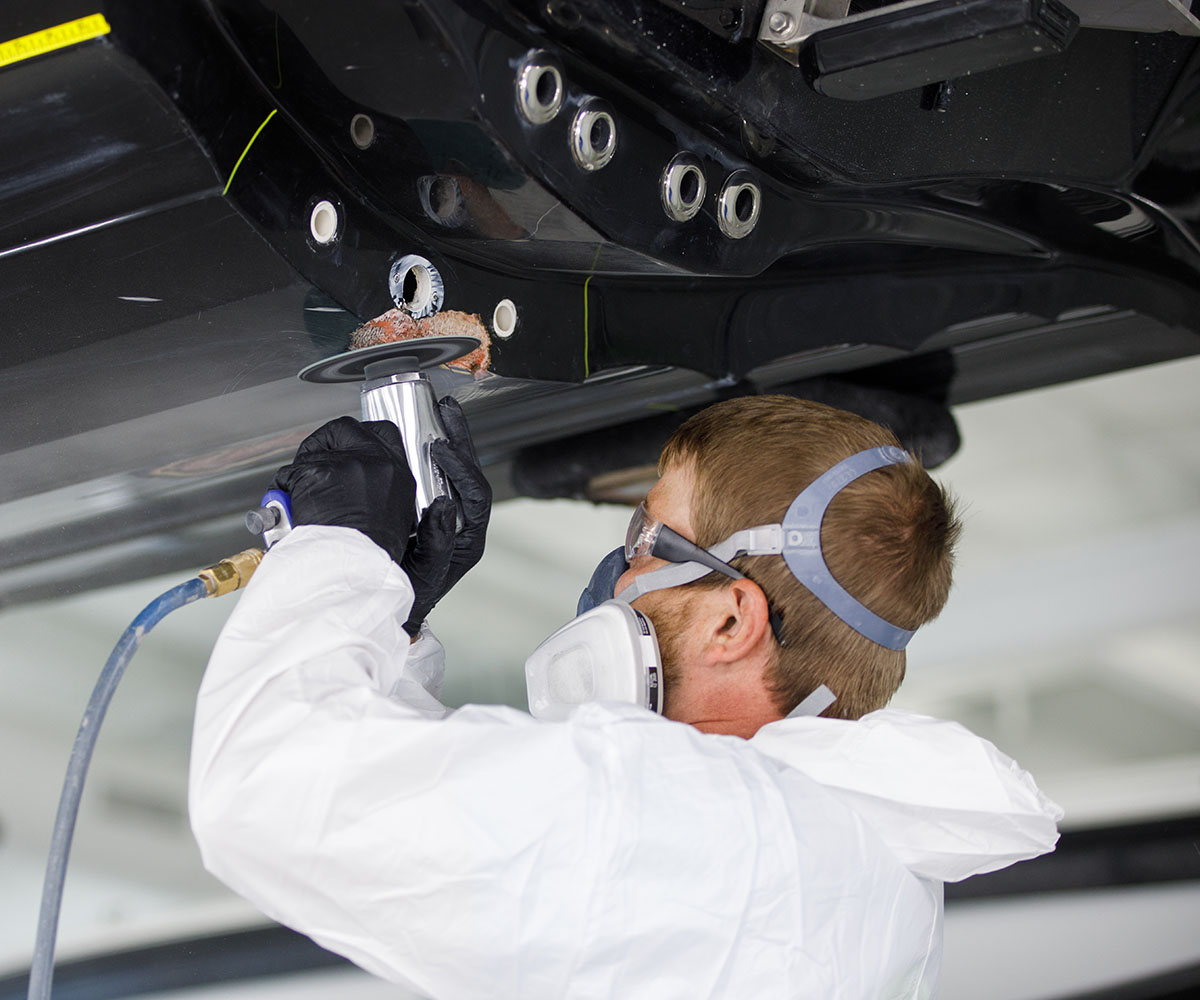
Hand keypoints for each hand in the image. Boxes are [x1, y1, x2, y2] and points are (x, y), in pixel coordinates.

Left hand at [273, 417, 416, 564]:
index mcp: (400, 475)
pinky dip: (285, 489)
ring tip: (303, 496)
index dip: (360, 436)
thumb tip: (402, 496)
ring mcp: (346, 465)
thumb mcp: (405, 527)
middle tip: (317, 460)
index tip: (348, 446)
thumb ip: (394, 500)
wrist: (354, 573)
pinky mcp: (317, 473)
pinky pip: (290, 472)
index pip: (383, 433)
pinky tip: (293, 507)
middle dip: (327, 440)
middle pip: (345, 428)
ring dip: (302, 471)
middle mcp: (376, 462)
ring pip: (312, 451)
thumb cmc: (375, 561)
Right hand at [400, 397, 491, 634]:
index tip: (440, 449)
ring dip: (449, 440)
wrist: (396, 606)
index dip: (462, 469)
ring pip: (456, 471)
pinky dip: (431, 454)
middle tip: (447, 411)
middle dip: (461, 439)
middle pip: (470, 473)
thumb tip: (445, 506)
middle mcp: (464, 522)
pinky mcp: (433, 509)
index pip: (476, 494)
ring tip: (438, 413)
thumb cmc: (411, 595)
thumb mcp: (425, 573)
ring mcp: (450, 514)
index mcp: (468, 537)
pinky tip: (419, 436)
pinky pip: (438, 477)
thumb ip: (437, 542)